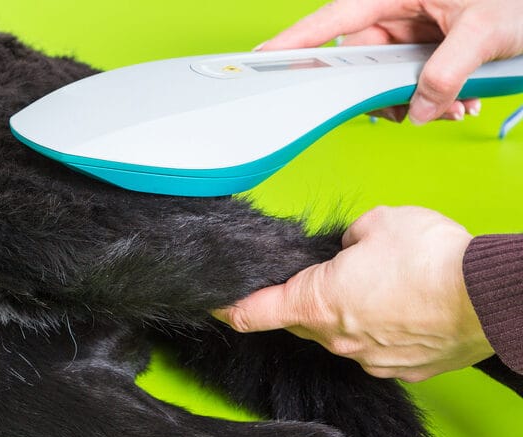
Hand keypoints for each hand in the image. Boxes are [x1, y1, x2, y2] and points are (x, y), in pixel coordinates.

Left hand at [212, 206, 494, 381]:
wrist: (490, 297)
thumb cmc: (432, 259)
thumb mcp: (379, 223)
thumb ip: (349, 237)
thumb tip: (351, 247)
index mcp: (315, 303)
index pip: (253, 313)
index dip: (229, 308)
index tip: (216, 306)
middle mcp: (336, 340)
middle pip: (303, 322)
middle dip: (310, 299)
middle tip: (336, 274)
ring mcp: (369, 361)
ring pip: (344, 335)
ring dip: (355, 313)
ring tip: (389, 287)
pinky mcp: (402, 371)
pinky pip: (380, 349)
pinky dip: (387, 331)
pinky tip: (411, 309)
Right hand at [259, 0, 522, 123]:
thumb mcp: (486, 29)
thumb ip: (445, 73)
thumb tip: (417, 110)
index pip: (335, 18)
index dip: (297, 40)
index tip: (264, 58)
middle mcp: (402, 9)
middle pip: (363, 60)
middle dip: (385, 93)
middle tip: (411, 110)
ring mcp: (417, 28)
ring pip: (390, 77)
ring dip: (416, 100)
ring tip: (454, 106)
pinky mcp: (432, 45)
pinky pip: (416, 79)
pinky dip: (434, 98)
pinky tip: (461, 102)